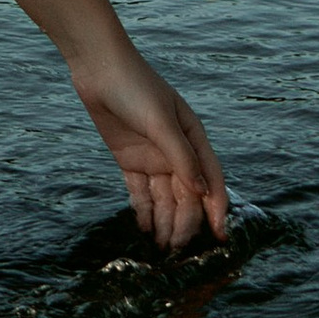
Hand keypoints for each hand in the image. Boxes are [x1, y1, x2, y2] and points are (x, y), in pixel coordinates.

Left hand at [70, 42, 229, 252]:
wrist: (97, 68)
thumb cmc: (135, 87)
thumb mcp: (161, 121)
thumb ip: (181, 157)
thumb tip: (202, 193)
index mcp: (193, 138)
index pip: (211, 180)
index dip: (217, 208)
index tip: (220, 235)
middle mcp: (176, 151)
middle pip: (186, 194)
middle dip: (185, 222)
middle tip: (177, 249)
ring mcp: (153, 157)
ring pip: (164, 197)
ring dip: (165, 221)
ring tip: (162, 247)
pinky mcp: (130, 160)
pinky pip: (140, 191)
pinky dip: (144, 210)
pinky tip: (146, 229)